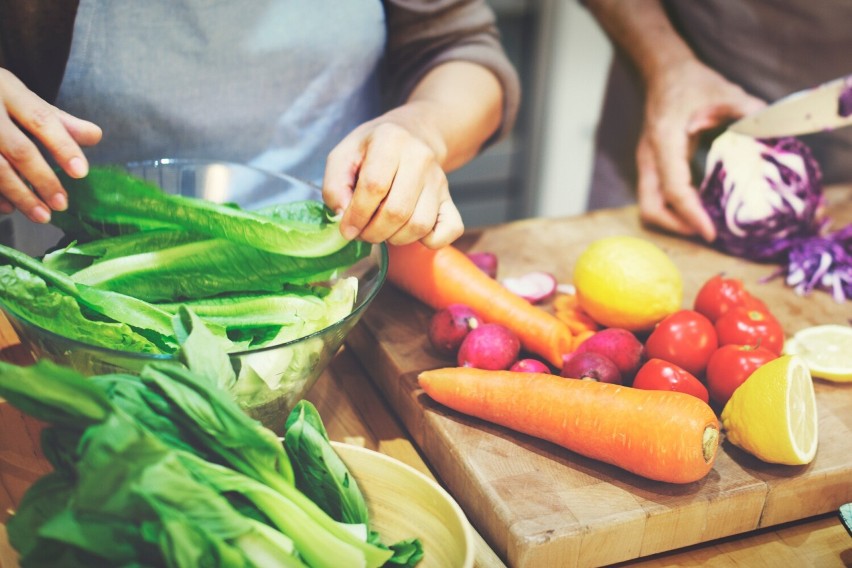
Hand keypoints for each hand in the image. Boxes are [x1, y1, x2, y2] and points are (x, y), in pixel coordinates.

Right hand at [0, 68, 101, 222]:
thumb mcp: (24, 98)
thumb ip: (58, 120)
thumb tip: (95, 135)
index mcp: (9, 91)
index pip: (42, 120)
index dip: (63, 146)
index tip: (81, 172)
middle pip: (19, 149)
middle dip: (43, 179)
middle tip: (62, 204)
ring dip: (20, 195)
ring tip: (42, 215)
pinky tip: (9, 208)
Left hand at [322, 103, 463, 248]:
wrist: (413, 135)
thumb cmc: (373, 149)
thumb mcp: (344, 155)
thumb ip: (335, 185)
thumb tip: (343, 216)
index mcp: (391, 140)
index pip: (374, 186)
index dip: (356, 214)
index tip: (347, 228)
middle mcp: (420, 158)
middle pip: (398, 211)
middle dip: (373, 232)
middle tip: (362, 232)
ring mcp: (439, 180)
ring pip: (420, 225)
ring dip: (395, 238)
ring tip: (382, 230)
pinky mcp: (450, 199)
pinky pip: (450, 230)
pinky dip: (430, 241)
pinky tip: (410, 232)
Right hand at [636, 59, 764, 240]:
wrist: (665, 73)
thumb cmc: (692, 83)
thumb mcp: (723, 91)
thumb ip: (747, 110)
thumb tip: (773, 130)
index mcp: (664, 141)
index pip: (673, 188)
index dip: (691, 214)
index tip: (712, 233)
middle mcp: (649, 157)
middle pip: (651, 207)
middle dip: (676, 226)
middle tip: (707, 232)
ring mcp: (646, 164)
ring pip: (650, 206)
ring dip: (674, 221)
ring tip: (703, 224)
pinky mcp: (651, 167)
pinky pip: (657, 197)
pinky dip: (674, 209)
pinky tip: (699, 207)